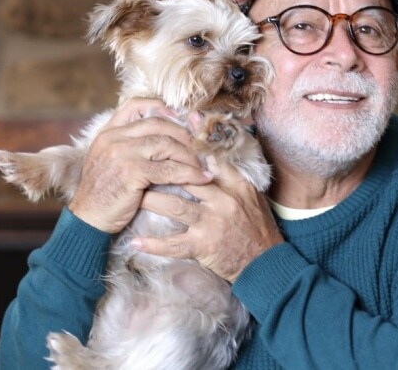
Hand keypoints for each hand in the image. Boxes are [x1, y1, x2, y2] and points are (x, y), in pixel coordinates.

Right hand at [68, 98, 212, 233]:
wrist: (88, 221)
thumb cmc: (105, 194)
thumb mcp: (110, 162)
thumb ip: (129, 146)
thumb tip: (163, 137)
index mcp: (108, 133)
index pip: (135, 105)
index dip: (161, 107)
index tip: (180, 117)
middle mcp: (113, 138)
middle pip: (158, 124)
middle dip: (184, 135)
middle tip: (201, 148)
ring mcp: (121, 153)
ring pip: (167, 145)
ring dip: (190, 156)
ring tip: (203, 166)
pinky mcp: (132, 172)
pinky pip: (169, 169)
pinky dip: (190, 174)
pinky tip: (201, 178)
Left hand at [134, 156, 283, 282]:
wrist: (265, 262)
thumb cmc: (257, 227)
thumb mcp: (252, 196)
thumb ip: (232, 177)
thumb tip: (209, 158)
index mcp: (236, 186)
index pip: (211, 161)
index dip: (190, 147)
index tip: (170, 136)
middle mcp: (223, 201)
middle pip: (187, 179)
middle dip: (162, 171)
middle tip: (140, 164)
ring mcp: (211, 223)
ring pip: (175, 206)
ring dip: (151, 201)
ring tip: (132, 195)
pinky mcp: (203, 246)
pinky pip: (174, 244)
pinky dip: (153, 244)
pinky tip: (135, 242)